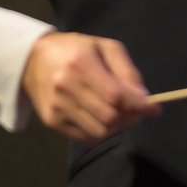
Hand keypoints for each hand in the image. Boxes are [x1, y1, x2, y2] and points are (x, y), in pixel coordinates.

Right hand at [21, 30, 157, 141]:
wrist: (32, 59)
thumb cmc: (76, 50)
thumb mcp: (105, 48)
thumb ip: (127, 72)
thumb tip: (145, 99)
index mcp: (81, 63)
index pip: (116, 95)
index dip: (138, 105)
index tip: (154, 108)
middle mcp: (66, 86)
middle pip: (109, 117)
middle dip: (129, 116)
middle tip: (135, 110)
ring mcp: (57, 107)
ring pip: (99, 132)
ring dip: (115, 126)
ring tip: (117, 113)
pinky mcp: (51, 122)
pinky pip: (85, 138)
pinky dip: (99, 132)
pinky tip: (100, 117)